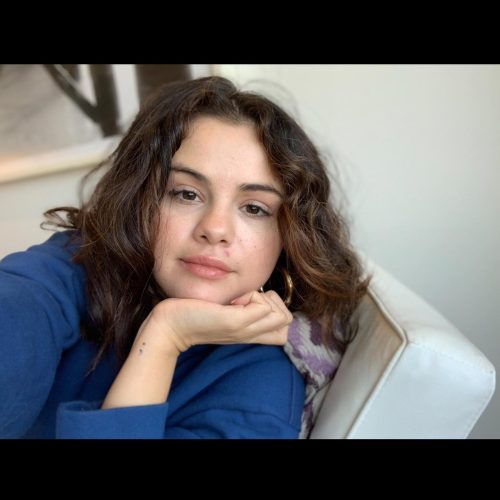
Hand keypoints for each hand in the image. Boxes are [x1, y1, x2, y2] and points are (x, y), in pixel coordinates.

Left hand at [143, 289, 293, 353]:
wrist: (169, 327)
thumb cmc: (193, 315)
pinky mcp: (234, 322)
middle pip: (287, 322)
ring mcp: (243, 330)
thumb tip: (254, 292)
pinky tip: (233, 298)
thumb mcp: (222, 313)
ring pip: (281, 316)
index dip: (276, 311)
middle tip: (249, 299)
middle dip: (276, 303)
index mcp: (247, 334)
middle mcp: (249, 334)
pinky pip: (262, 307)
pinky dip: (253, 296)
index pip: (284, 332)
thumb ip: (240, 307)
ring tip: (242, 298)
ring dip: (266, 299)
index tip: (253, 303)